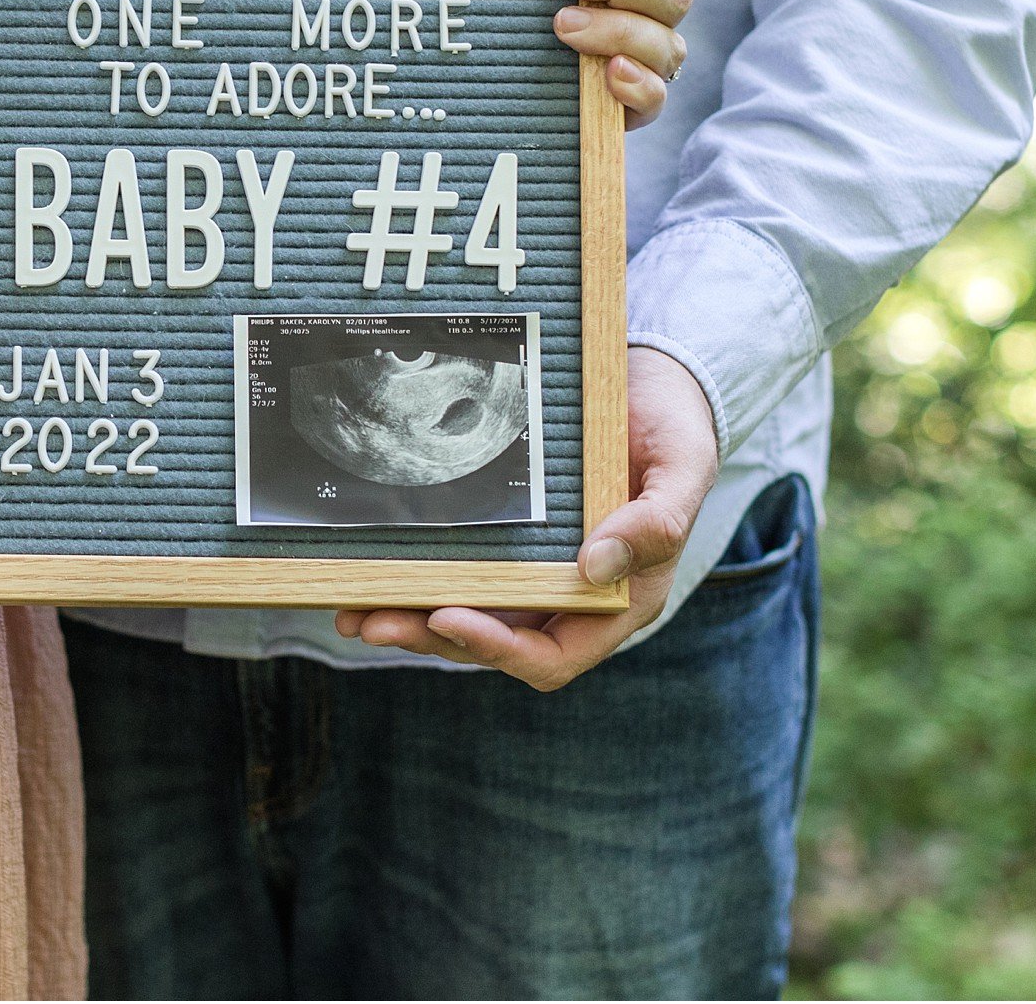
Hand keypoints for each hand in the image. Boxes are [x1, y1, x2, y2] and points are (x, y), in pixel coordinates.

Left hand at [333, 348, 718, 689]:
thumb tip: (596, 566)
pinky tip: (364, 571)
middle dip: (431, 637)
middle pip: (493, 642)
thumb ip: (655, 521)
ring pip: (464, 614)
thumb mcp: (683, 467)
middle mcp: (569, 596)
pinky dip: (411, 578)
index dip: (498, 647)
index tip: (446, 617)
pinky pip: (455, 570)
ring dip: (408, 619)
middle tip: (371, 622)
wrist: (654, 381)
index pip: (552, 654)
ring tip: (352, 610)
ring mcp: (534, 571)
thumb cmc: (675, 429)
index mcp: (617, 598)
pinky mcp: (505, 540)